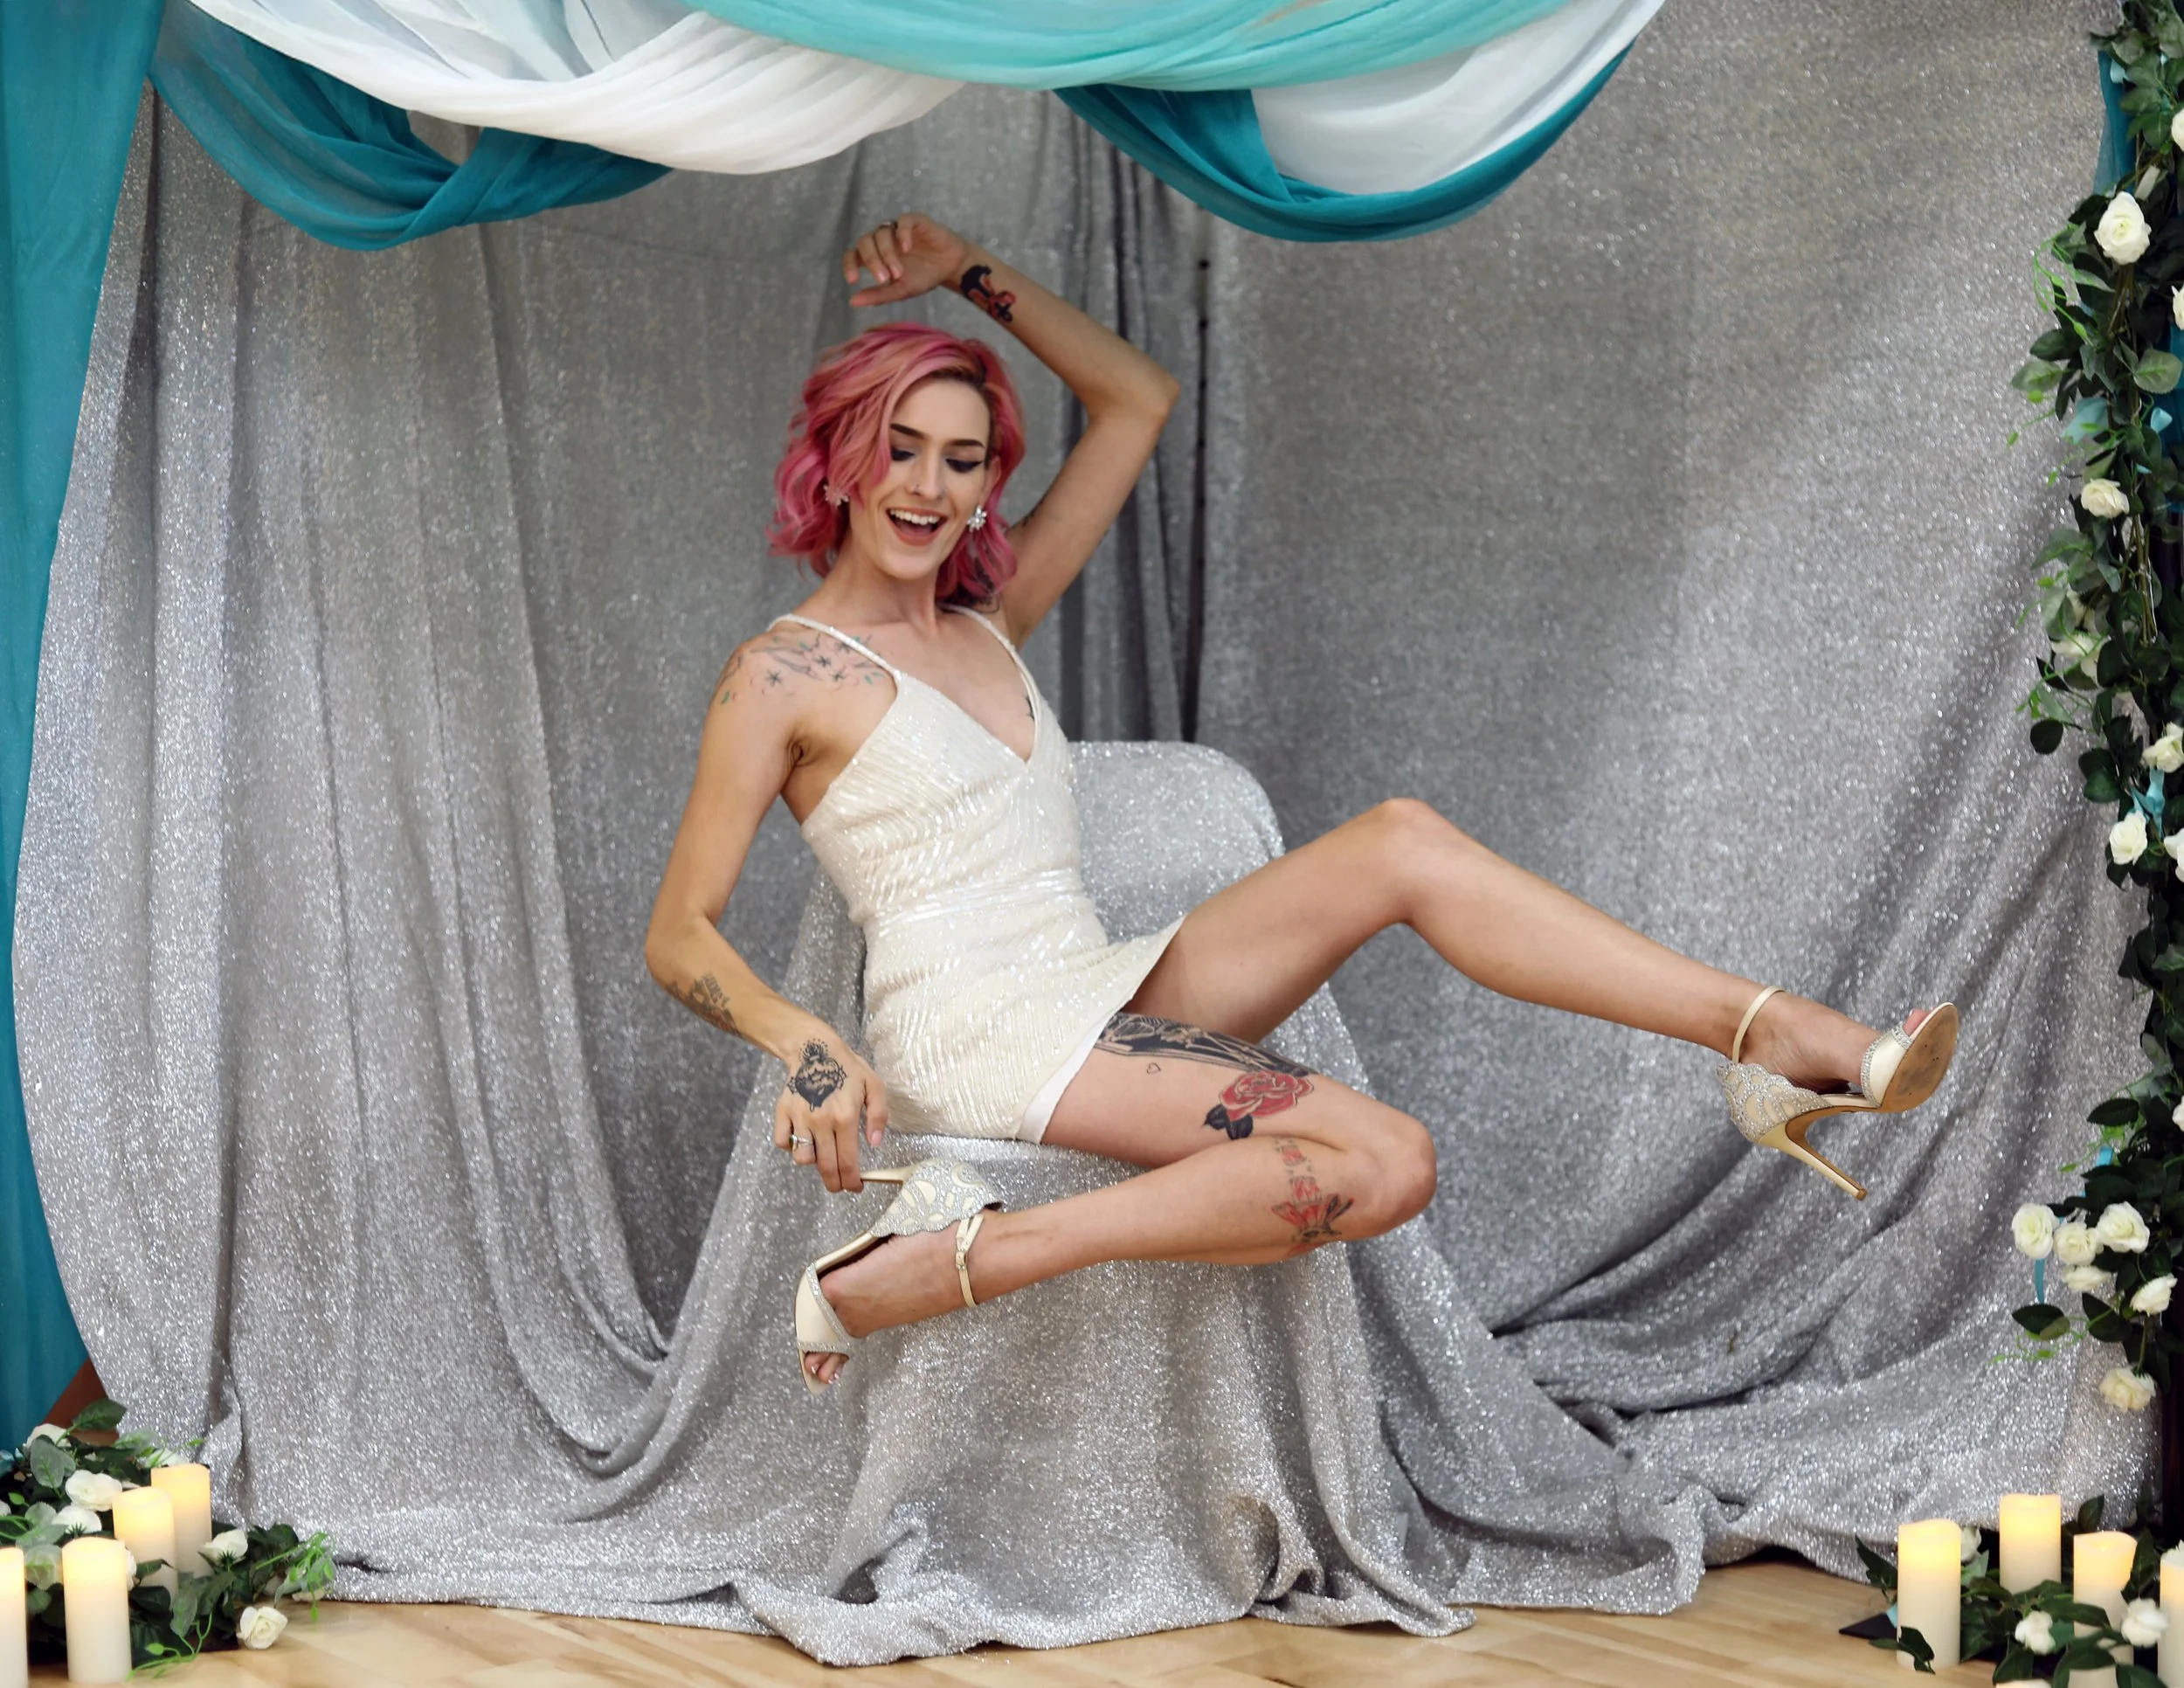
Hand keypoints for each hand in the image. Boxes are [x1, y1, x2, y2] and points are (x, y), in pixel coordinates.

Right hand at [773, 1031, 888, 1191]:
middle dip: (835, 1183)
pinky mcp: (783, 1113)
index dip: (852, 1182)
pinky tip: (803, 1139)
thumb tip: (875, 1144)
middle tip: (840, 1185)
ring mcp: (799, 1118)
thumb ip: (879, 1116)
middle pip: (826, 1167)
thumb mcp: (874, 1086)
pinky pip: (782, 1143)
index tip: (855, 1187)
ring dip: (813, 1163)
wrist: (815, 1049)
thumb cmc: (848, 1069)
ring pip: (802, 1159)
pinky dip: (791, 1147)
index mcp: (846, 1117)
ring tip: (822, 1155)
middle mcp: (821, 1121)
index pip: (848, 1163)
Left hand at [843, 213, 971, 308]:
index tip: (853, 280)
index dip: (849, 265)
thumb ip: (879, 295)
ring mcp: (897, 229)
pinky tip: (907, 248)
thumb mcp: (901, 290)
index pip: (853, 255)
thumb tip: (853, 302)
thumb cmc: (924, 276)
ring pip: (882, 233)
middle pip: (865, 242)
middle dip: (872, 261)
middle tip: (884, 279)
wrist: (951, 267)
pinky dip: (902, 234)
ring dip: (887, 254)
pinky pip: (903, 221)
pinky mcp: (915, 221)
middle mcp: (883, 239)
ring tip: (899, 273)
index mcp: (876, 255)